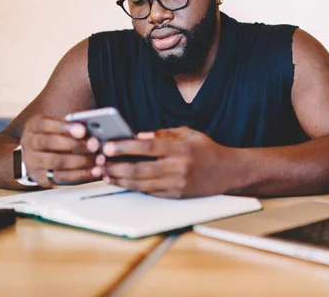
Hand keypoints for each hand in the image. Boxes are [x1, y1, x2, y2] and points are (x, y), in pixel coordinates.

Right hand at [20, 114, 99, 186]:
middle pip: (50, 143)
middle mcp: (29, 143)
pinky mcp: (40, 178)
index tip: (82, 130)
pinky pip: (61, 177)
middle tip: (95, 145)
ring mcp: (32, 162)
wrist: (36, 154)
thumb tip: (94, 127)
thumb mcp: (58, 126)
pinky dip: (80, 174)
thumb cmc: (54, 135)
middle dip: (75, 144)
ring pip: (56, 162)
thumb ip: (72, 126)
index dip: (64, 127)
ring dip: (81, 161)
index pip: (45, 124)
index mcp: (33, 126)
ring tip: (99, 159)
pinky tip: (94, 171)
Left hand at [97, 126, 232, 197]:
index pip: (147, 147)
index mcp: (180, 149)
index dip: (125, 147)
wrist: (228, 172)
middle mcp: (178, 168)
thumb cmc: (206, 149)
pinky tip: (122, 182)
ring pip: (141, 184)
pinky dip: (133, 187)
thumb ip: (163, 134)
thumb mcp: (188, 133)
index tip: (107, 146)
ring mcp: (176, 184)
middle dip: (116, 166)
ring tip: (106, 174)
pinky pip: (149, 192)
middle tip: (100, 162)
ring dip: (120, 180)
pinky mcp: (176, 195)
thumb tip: (138, 136)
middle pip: (140, 169)